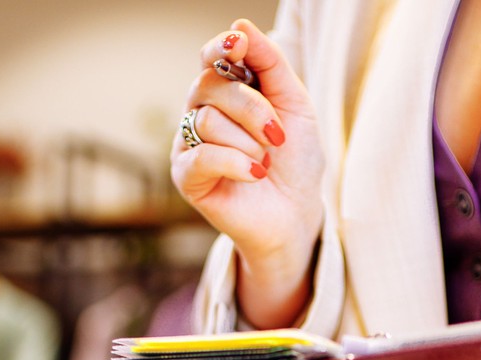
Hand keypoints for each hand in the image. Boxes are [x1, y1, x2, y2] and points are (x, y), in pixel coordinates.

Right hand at [172, 20, 324, 328]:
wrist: (296, 213)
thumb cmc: (295, 160)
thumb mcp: (294, 105)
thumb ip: (271, 64)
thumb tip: (240, 25)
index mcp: (226, 90)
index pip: (211, 57)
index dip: (220, 47)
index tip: (238, 45)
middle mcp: (201, 111)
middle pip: (210, 85)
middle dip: (253, 109)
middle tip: (278, 136)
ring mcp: (189, 142)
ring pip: (208, 120)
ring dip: (249, 143)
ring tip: (265, 163)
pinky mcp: (185, 176)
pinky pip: (201, 155)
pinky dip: (235, 163)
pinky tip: (255, 174)